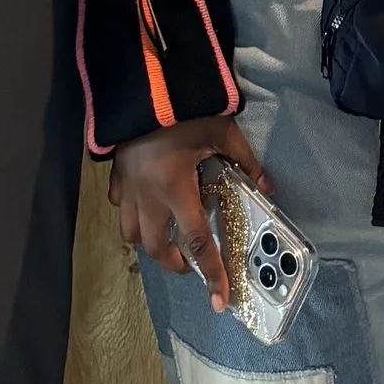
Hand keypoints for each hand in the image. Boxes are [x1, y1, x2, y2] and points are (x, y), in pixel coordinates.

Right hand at [106, 116, 265, 311]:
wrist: (141, 82)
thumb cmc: (184, 108)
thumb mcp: (221, 130)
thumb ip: (245, 160)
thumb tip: (268, 186)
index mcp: (176, 190)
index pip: (198, 242)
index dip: (211, 273)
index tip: (219, 301)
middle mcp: (148, 197)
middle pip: (157, 248)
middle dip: (174, 263)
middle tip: (190, 264)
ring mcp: (127, 187)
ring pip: (130, 233)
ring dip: (148, 242)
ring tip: (163, 239)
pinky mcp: (115, 173)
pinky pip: (118, 205)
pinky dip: (129, 212)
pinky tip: (141, 203)